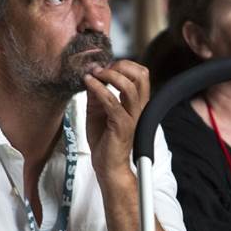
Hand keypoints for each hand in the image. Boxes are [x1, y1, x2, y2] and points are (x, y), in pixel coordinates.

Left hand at [84, 60, 149, 179]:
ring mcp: (132, 116)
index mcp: (136, 102)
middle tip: (102, 68)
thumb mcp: (97, 110)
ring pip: (130, 86)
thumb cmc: (104, 140)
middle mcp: (138, 107)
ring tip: (95, 74)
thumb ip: (97, 93)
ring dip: (110, 75)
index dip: (124, 64)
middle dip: (121, 65)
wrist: (107, 166)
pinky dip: (99, 89)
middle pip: (141, 75)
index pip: (141, 74)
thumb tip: (91, 74)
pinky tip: (88, 83)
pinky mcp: (122, 126)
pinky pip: (112, 102)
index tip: (104, 66)